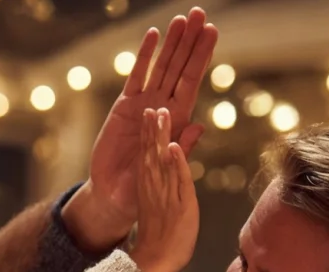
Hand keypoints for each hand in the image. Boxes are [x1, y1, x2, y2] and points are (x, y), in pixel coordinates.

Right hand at [64, 7, 217, 252]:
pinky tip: (153, 36)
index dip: (202, 56)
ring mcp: (144, 103)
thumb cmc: (148, 188)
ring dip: (171, 42)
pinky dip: (144, 56)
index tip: (212, 33)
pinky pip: (136, 76)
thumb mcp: (169, 170)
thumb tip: (199, 127)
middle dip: (190, 40)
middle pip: (180, 66)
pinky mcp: (125, 106)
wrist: (116, 195)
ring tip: (181, 19)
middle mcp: (164, 106)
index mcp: (179, 118)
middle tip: (200, 13)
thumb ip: (182, 148)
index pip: (193, 80)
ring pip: (161, 66)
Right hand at [126, 108, 198, 271]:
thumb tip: (171, 175)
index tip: (149, 114)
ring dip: (160, 137)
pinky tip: (172, 146)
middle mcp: (154, 188)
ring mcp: (166, 195)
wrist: (157, 262)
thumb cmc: (161, 238)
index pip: (147, 156)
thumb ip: (167, 187)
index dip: (148, 134)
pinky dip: (176, 163)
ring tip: (160, 115)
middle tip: (153, 106)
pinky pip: (178, 180)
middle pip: (151, 153)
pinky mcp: (181, 205)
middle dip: (152, 129)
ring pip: (161, 161)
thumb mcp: (162, 207)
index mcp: (148, 188)